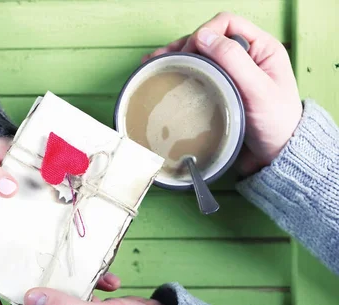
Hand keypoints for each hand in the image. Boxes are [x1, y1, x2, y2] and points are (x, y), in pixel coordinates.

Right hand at [142, 12, 302, 175]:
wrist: (276, 154)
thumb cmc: (276, 123)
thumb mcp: (258, 89)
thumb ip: (233, 60)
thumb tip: (203, 36)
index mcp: (262, 48)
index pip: (228, 23)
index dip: (206, 32)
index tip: (192, 52)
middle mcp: (246, 56)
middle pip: (210, 37)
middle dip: (185, 44)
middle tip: (167, 59)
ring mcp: (232, 73)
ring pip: (201, 54)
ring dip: (178, 56)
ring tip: (156, 62)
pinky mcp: (221, 88)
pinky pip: (199, 72)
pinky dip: (181, 70)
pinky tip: (164, 72)